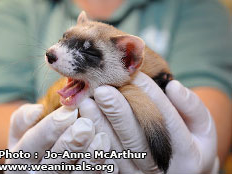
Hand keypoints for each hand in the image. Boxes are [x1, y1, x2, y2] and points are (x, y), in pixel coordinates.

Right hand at [5, 104, 116, 173]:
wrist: (45, 160)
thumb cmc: (36, 140)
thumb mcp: (22, 129)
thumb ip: (24, 118)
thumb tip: (38, 110)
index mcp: (21, 159)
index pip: (31, 146)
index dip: (50, 128)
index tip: (70, 111)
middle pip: (53, 165)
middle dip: (71, 144)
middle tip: (86, 126)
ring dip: (90, 158)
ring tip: (102, 138)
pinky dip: (102, 171)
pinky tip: (112, 159)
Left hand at [88, 72, 217, 173]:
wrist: (183, 170)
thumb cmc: (193, 142)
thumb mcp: (203, 125)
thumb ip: (192, 106)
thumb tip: (173, 86)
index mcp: (186, 156)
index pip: (166, 122)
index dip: (150, 96)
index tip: (135, 75)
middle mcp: (161, 170)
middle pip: (136, 141)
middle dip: (118, 113)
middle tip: (103, 90)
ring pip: (116, 152)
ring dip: (100, 126)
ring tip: (87, 103)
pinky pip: (106, 161)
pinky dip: (93, 141)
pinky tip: (83, 121)